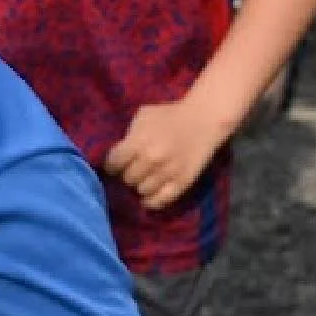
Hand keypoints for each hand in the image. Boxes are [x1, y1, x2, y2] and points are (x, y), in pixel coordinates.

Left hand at [103, 97, 220, 208]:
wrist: (204, 119)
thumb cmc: (169, 115)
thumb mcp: (143, 117)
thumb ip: (129, 135)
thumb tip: (116, 154)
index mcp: (139, 142)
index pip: (113, 163)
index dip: (112, 164)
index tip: (115, 164)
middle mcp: (152, 160)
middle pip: (127, 179)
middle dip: (127, 174)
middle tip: (133, 170)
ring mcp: (168, 173)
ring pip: (142, 190)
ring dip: (141, 185)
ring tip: (144, 178)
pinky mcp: (182, 183)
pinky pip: (161, 201)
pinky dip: (152, 200)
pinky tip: (150, 195)